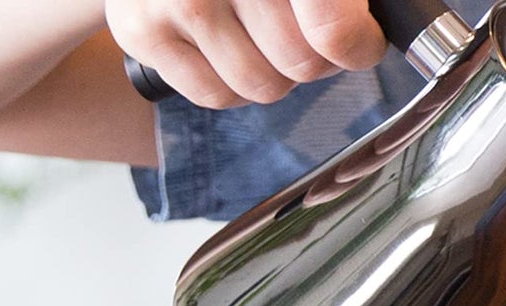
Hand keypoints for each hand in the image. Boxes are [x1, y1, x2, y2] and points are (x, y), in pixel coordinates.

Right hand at [105, 0, 383, 107]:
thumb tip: (363, 43)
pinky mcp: (142, 30)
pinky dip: (227, 82)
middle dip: (311, 57)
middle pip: (303, 63)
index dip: (357, 44)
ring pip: (265, 87)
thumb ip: (339, 7)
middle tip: (295, 27)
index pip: (334, 28)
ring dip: (270, 71)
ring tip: (252, 29)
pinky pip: (217, 96)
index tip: (356, 40)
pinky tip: (219, 42)